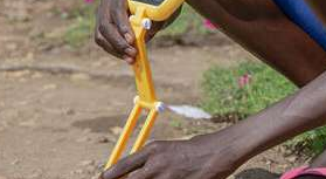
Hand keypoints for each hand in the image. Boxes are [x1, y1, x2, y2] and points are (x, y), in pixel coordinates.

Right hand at [93, 0, 177, 63]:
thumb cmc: (151, 3)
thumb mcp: (156, 7)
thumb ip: (154, 17)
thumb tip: (147, 29)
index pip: (117, 9)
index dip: (123, 26)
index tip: (132, 40)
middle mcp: (106, 0)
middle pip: (105, 24)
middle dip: (118, 42)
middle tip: (133, 53)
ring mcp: (100, 13)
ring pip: (100, 35)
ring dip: (115, 50)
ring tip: (130, 59)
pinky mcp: (99, 25)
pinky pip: (102, 41)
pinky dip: (114, 51)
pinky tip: (125, 56)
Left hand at [100, 134, 238, 178]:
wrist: (217, 152)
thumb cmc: (193, 150)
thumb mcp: (167, 150)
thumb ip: (150, 161)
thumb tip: (132, 173)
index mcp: (151, 150)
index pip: (120, 167)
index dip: (108, 177)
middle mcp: (154, 164)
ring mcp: (165, 177)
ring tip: (155, 177)